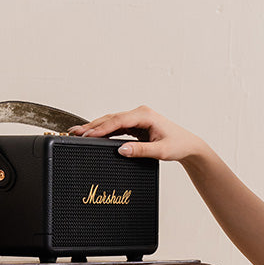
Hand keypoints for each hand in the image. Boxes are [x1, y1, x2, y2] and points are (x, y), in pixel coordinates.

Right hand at [69, 106, 206, 162]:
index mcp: (145, 115)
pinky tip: (93, 135)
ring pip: (112, 122)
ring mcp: (137, 118)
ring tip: (78, 133)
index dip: (101, 128)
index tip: (87, 134)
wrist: (189, 146)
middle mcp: (140, 113)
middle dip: (92, 126)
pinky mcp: (136, 125)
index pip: (118, 120)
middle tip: (74, 133)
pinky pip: (117, 127)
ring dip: (96, 128)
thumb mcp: (160, 151)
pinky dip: (105, 131)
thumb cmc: (178, 145)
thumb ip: (141, 151)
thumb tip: (121, 150)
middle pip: (111, 119)